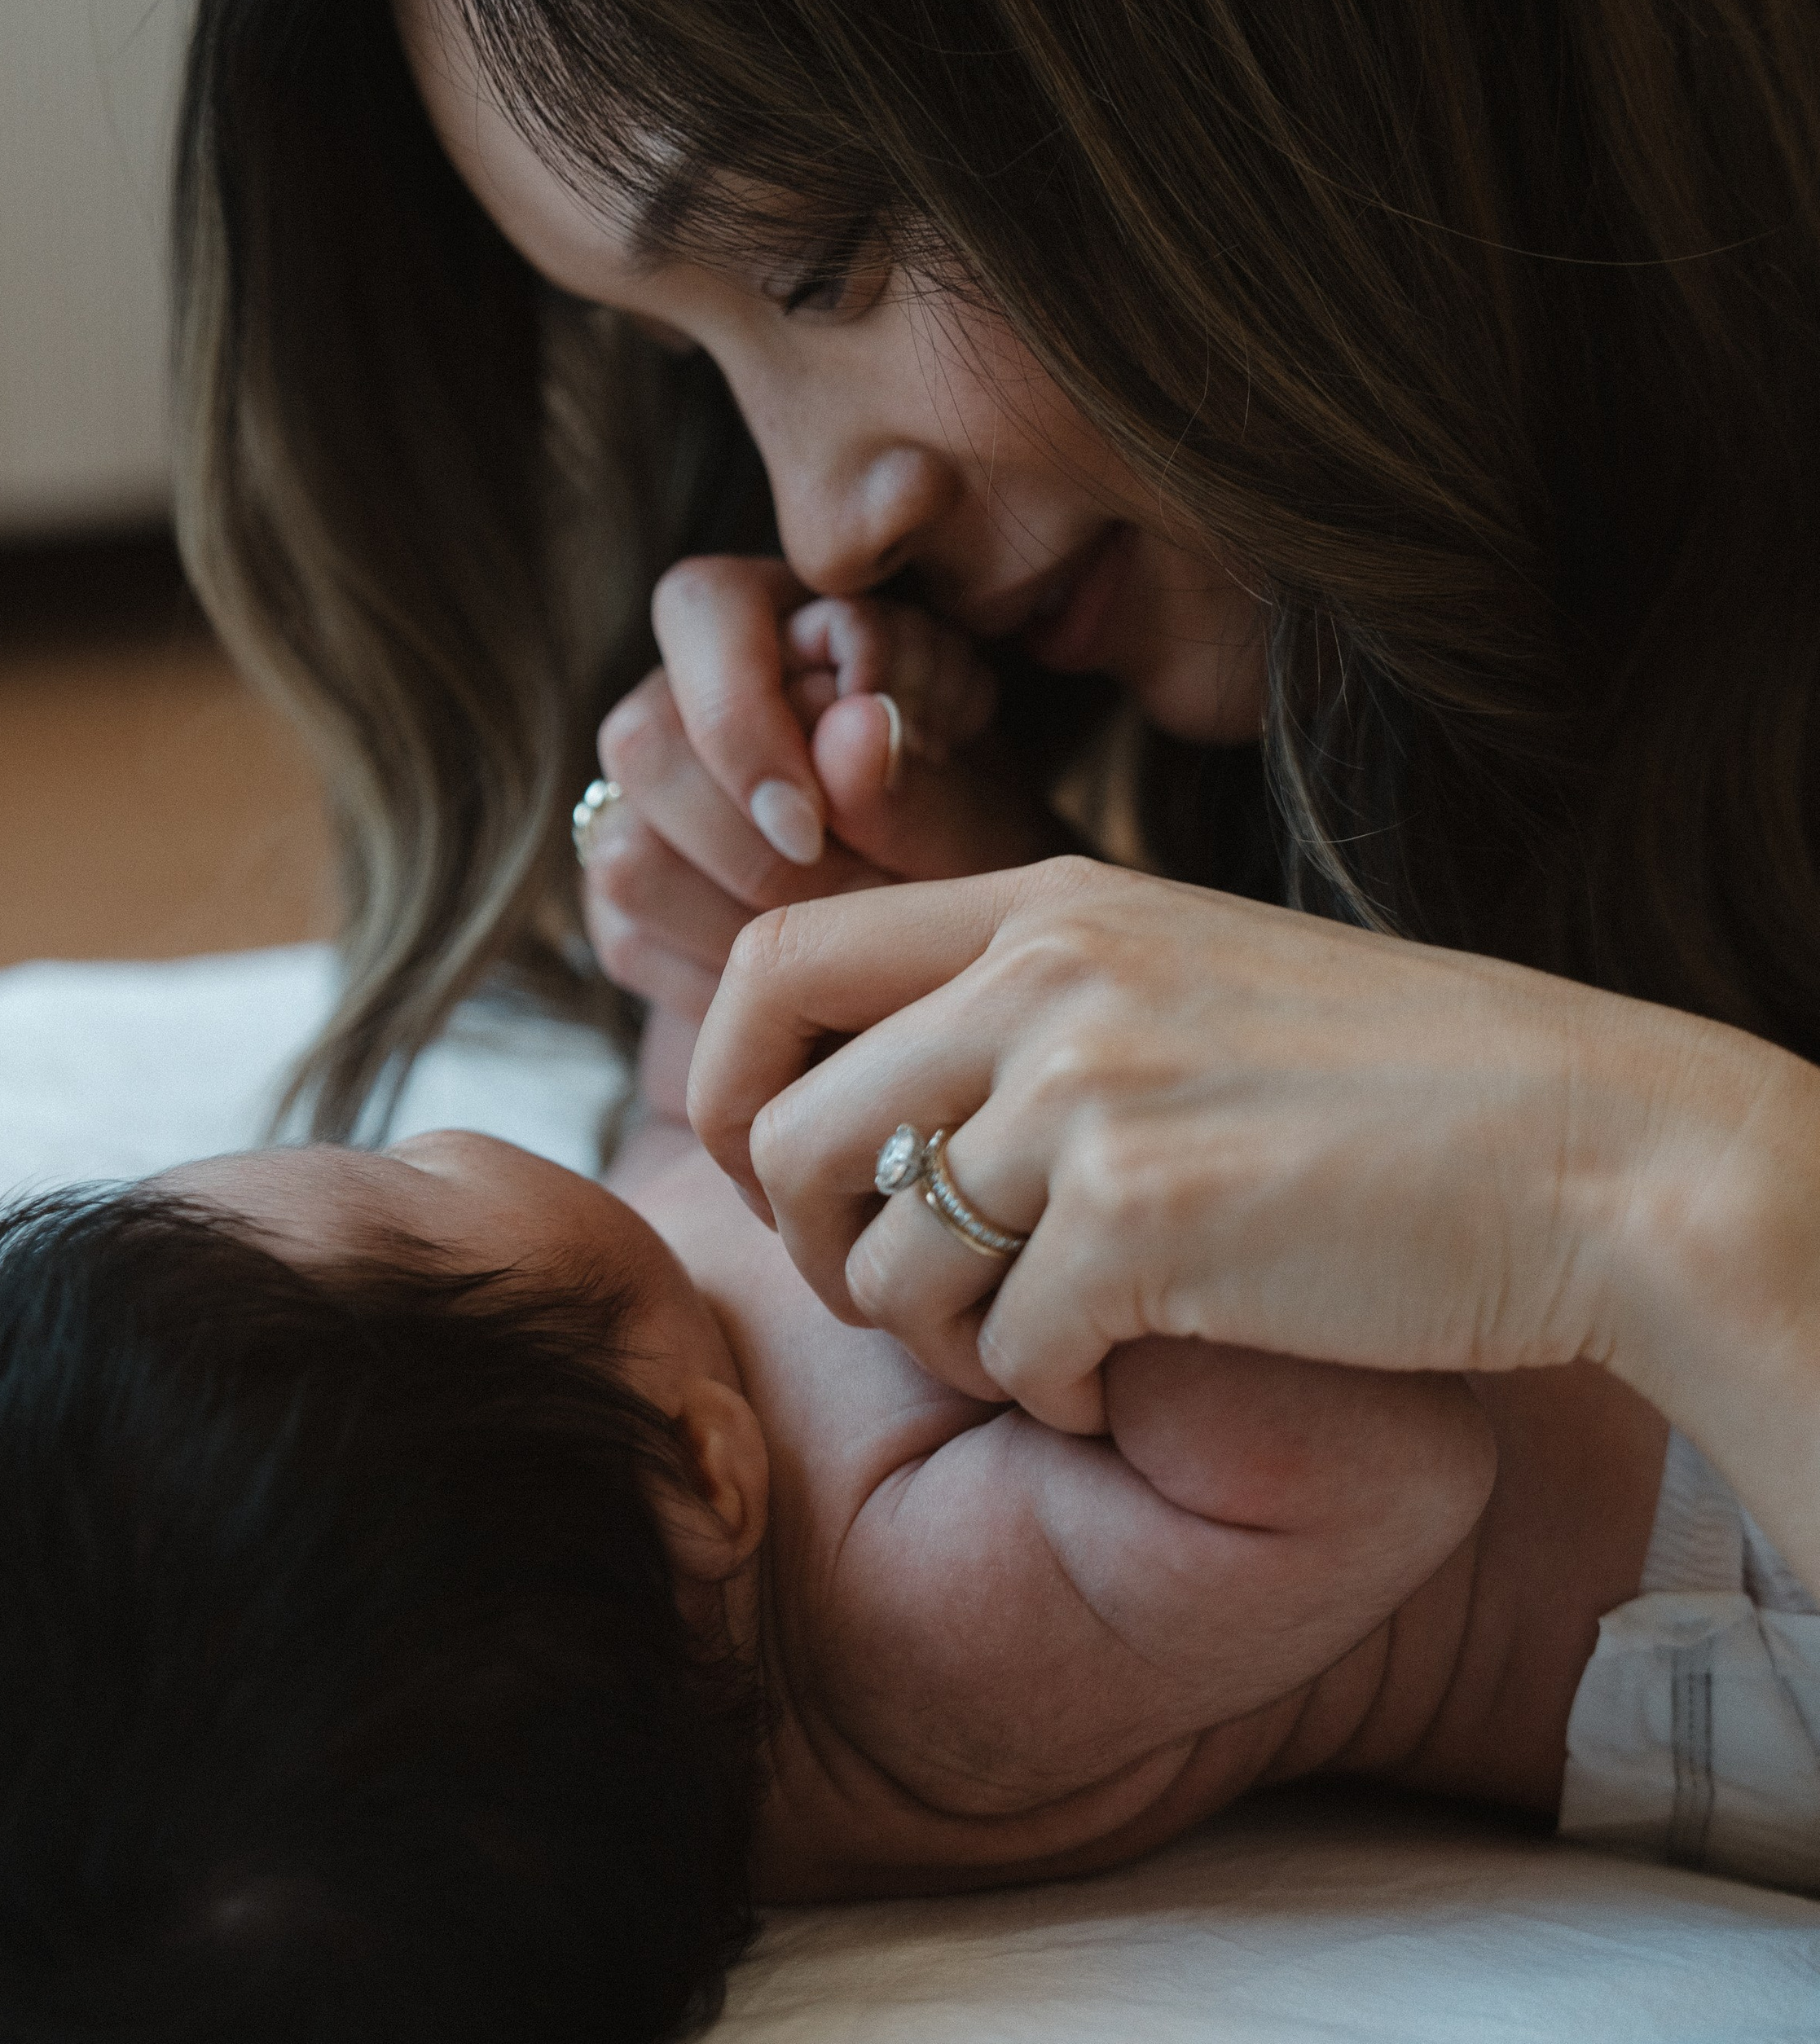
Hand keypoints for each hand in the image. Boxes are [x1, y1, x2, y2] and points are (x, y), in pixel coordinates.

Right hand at [577, 557, 1057, 1027]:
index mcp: (778, 621)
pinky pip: (628, 936)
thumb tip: (851, 732)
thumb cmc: (976, 848)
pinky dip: (721, 982)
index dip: (740, 714)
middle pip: (643, 742)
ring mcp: (639, 797)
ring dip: (740, 925)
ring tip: (850, 952)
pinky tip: (803, 995)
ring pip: (624, 850)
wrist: (946, 951)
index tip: (815, 822)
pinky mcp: (623, 895)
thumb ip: (914, 782)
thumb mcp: (980, 816)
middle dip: (752, 852)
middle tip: (863, 911)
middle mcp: (684, 692)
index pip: (703, 611)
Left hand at [687, 859, 1819, 1585]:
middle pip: (781, 1140)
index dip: (723, 1083)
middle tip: (909, 1301)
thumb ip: (1025, 997)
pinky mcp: (1149, 1223)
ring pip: (884, 1273)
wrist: (1582, 1144)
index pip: (773, 960)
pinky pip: (1010, 1360)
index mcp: (1044, 904)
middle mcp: (1043, 980)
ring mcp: (1091, 1097)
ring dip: (948, 1346)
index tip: (773, 1173)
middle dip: (812, 1255)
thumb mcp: (1177, 968)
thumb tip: (866, 1092)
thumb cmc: (1386, 1078)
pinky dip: (1058, 1401)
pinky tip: (1135, 1380)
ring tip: (1054, 1344)